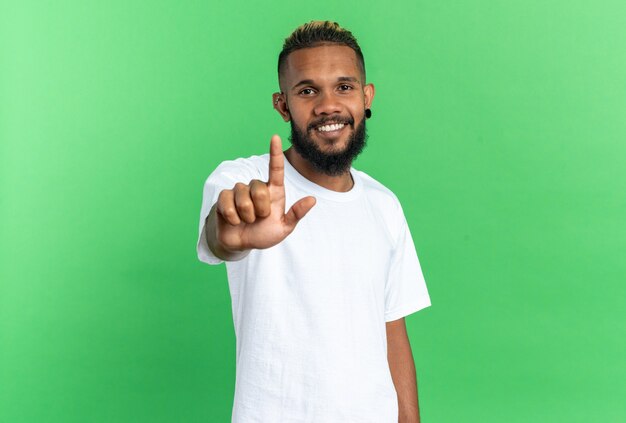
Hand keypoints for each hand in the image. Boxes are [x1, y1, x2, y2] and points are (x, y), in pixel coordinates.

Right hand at [214, 134, 315, 251]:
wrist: (241, 243)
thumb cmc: (264, 233)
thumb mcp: (284, 228)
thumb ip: (296, 214)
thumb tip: (312, 199)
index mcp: (274, 191)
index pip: (275, 169)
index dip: (275, 153)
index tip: (275, 137)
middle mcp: (257, 187)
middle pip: (259, 189)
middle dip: (260, 209)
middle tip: (259, 219)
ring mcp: (239, 191)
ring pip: (243, 197)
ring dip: (246, 215)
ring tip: (247, 220)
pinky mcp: (224, 197)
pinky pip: (228, 203)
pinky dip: (232, 217)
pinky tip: (234, 221)